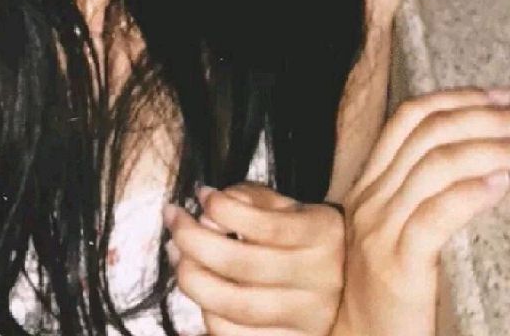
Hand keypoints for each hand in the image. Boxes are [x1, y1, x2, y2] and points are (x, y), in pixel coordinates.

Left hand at [163, 181, 344, 335]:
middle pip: (241, 265)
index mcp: (320, 235)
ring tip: (176, 253)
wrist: (340, 276)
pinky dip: (204, 318)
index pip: (264, 223)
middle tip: (174, 219)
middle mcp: (319, 280)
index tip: (201, 194)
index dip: (222, 207)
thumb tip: (206, 215)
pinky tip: (195, 294)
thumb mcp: (280, 203)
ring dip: (192, 278)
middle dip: (192, 240)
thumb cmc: (295, 230)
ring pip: (234, 306)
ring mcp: (307, 320)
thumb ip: (246, 198)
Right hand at [333, 87, 509, 335]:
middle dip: (480, 118)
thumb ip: (418, 191)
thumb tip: (472, 159)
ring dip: (487, 150)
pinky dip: (470, 194)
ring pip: (434, 167)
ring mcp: (381, 227)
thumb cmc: (385, 289)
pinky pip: (435, 216)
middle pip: (425, 134)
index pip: (409, 118)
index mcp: (370, 182)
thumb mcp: (393, 228)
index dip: (456, 99)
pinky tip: (498, 185)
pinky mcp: (398, 262)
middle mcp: (371, 196)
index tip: (498, 96)